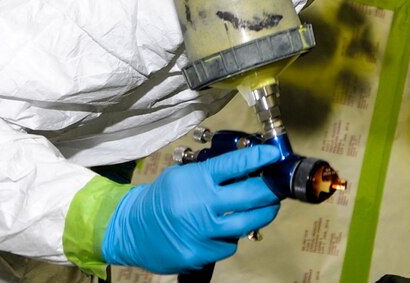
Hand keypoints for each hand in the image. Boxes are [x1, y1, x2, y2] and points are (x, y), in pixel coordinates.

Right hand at [101, 144, 282, 273]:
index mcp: (196, 180)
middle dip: (270, 189)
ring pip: (246, 223)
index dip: (259, 157)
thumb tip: (246, 167)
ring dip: (262, 214)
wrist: (132, 228)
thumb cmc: (162, 198)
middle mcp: (201, 205)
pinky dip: (232, 236)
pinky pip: (229, 245)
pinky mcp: (199, 254)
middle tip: (277, 186)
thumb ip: (212, 173)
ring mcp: (201, 233)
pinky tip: (227, 229)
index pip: (235, 164)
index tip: (274, 155)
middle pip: (251, 196)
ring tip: (266, 208)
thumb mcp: (183, 175)